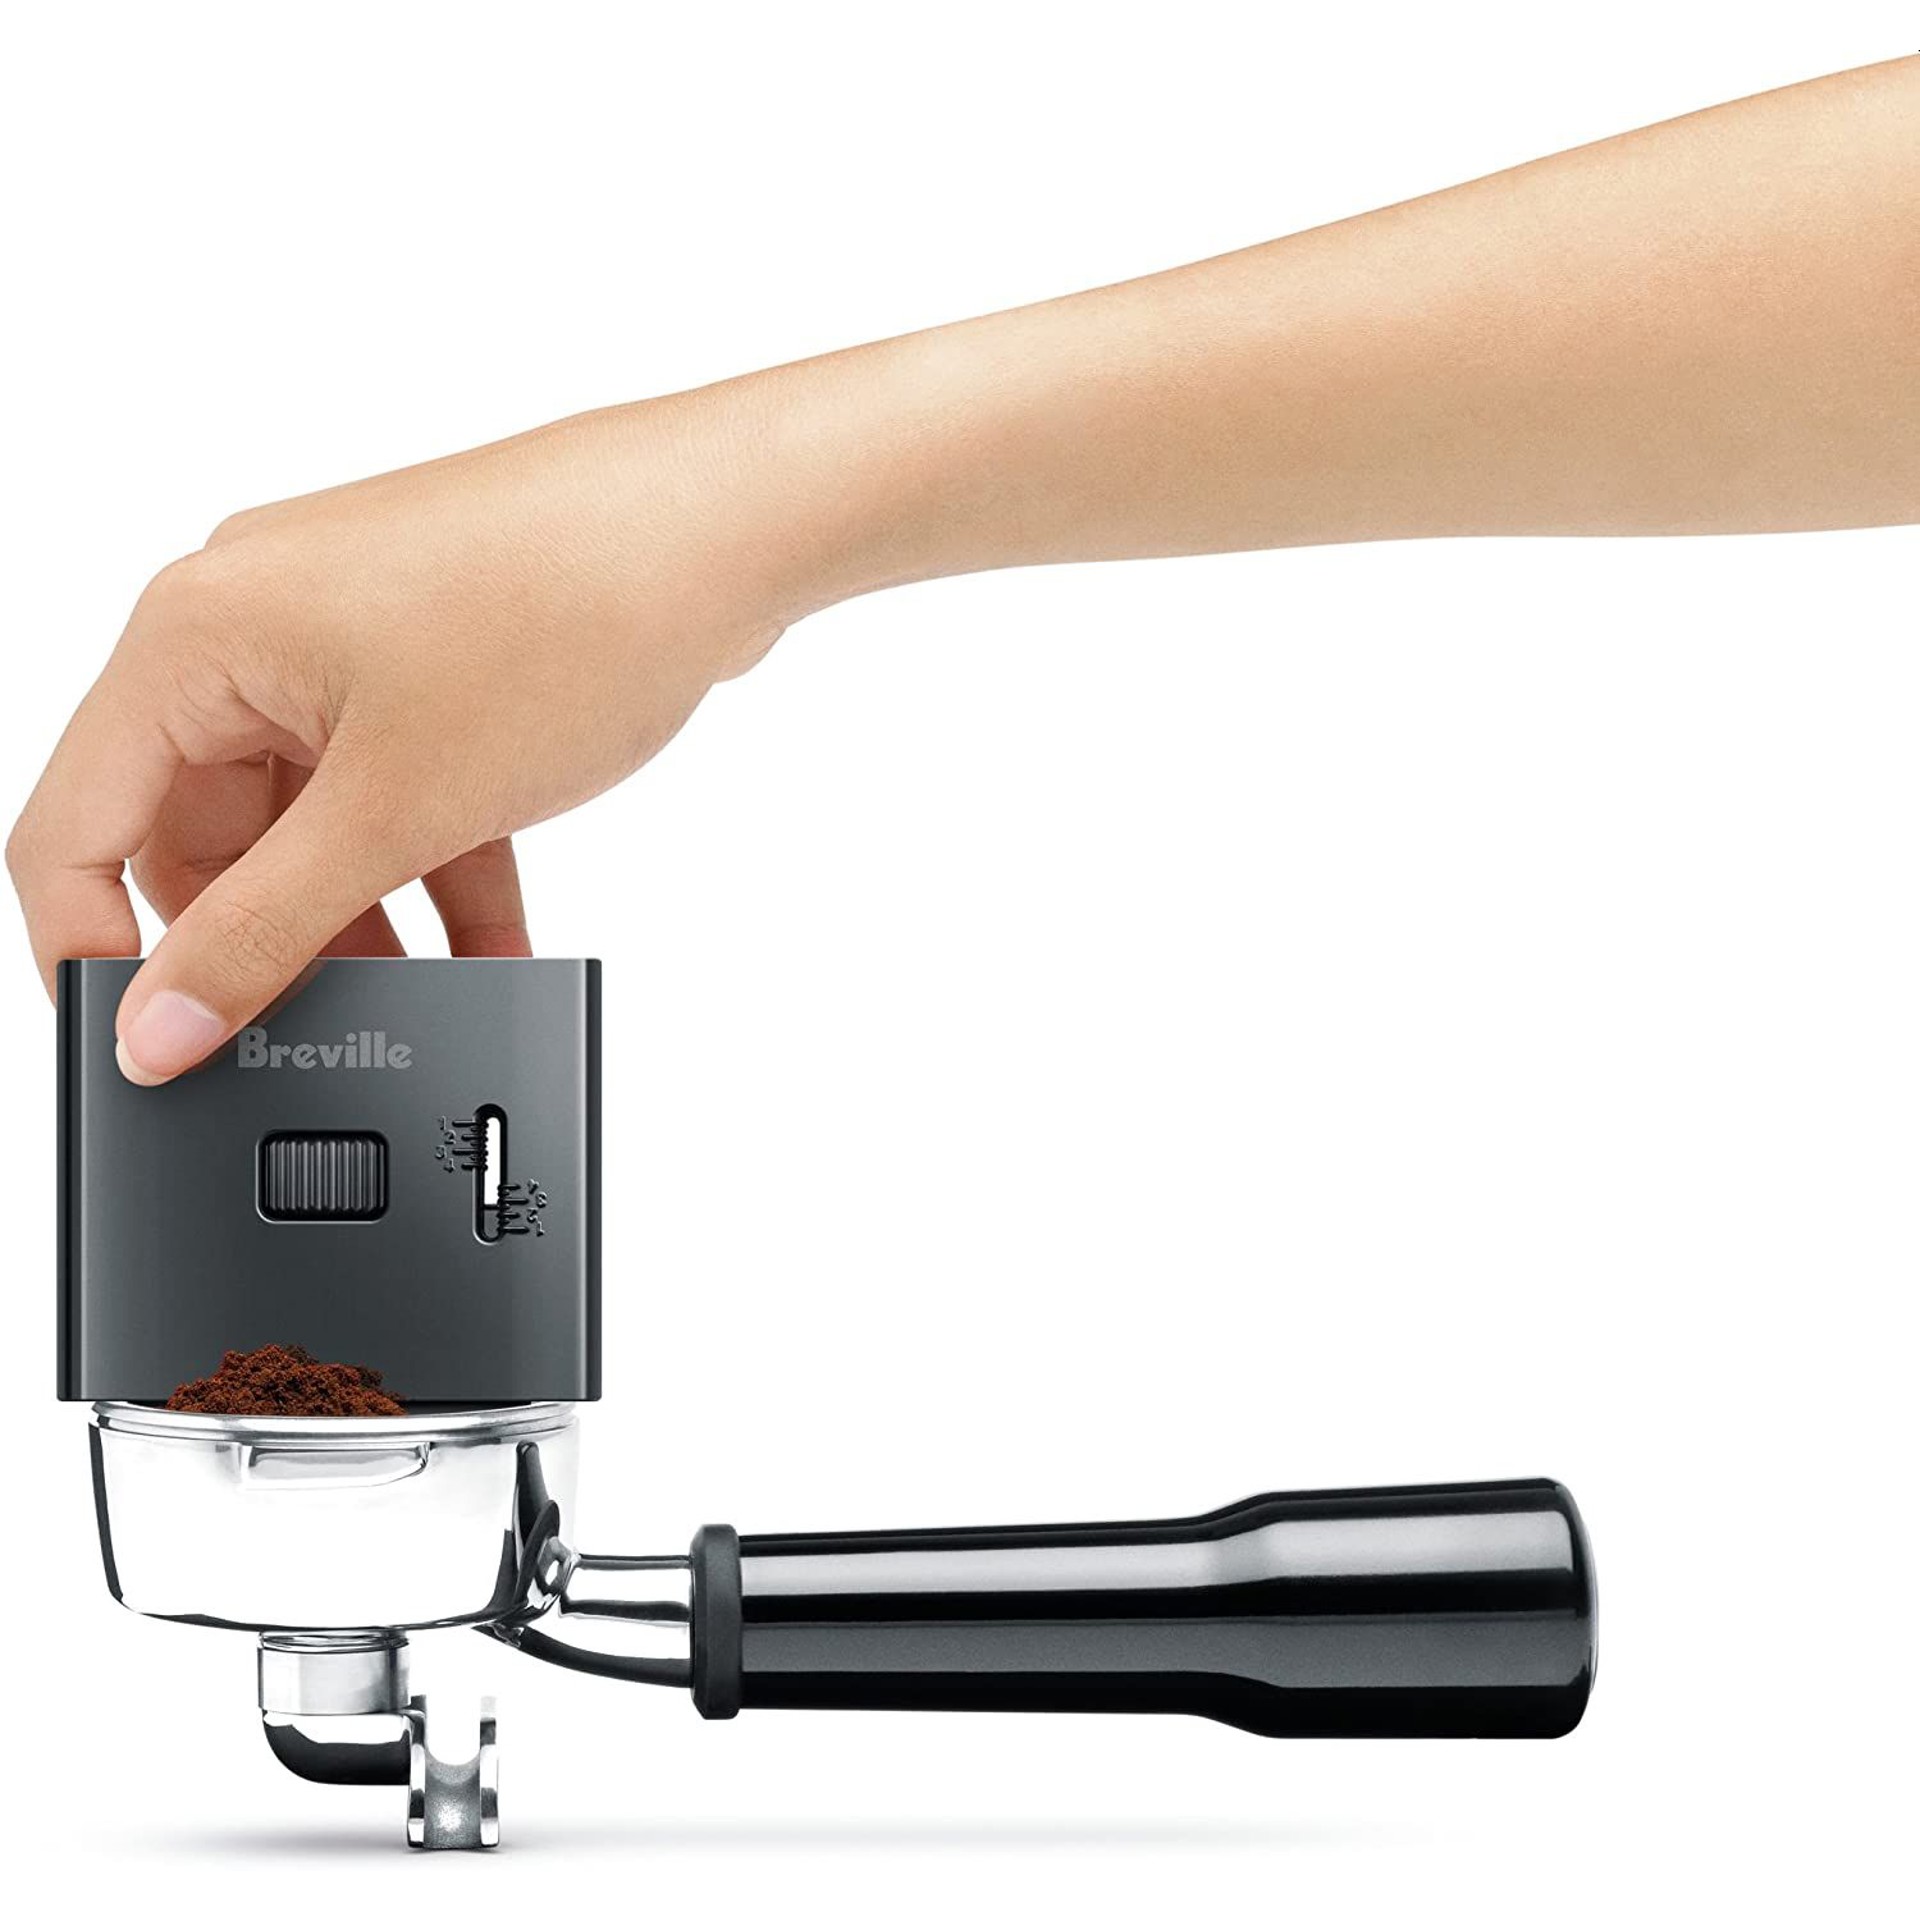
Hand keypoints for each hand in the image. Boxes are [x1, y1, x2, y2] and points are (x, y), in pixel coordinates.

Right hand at [7, 389, 807, 1081]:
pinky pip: (395, 785)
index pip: (75, 824)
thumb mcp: (396, 808)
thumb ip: (267, 930)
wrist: (730, 525)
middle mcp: (252, 624)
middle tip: (312, 1029)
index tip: (146, 1044)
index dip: (92, 950)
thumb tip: (162, 1025)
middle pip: (197, 827)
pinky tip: (487, 946)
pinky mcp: (433, 656)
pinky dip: (432, 865)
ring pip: (307, 815)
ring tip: (417, 996)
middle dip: (259, 936)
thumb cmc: (566, 611)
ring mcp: (348, 638)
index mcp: (193, 636)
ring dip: (356, 910)